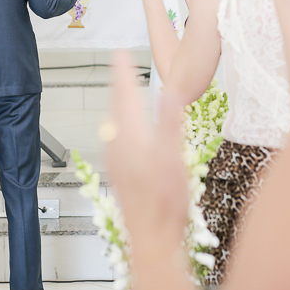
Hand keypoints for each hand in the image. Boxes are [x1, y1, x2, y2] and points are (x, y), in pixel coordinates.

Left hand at [105, 52, 190, 240]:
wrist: (151, 237)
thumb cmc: (164, 200)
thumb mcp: (174, 156)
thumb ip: (171, 122)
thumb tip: (169, 91)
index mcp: (131, 135)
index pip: (124, 93)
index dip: (122, 71)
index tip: (119, 53)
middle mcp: (118, 144)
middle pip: (117, 105)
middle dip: (119, 83)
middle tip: (121, 64)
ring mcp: (117, 159)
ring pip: (115, 121)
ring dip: (120, 103)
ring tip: (124, 90)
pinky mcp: (120, 172)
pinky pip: (117, 137)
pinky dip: (122, 122)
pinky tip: (127, 130)